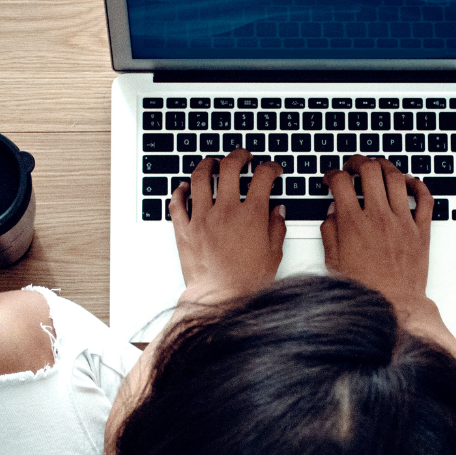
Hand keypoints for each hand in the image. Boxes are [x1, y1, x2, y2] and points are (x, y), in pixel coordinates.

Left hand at [168, 147, 285, 301]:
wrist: (220, 298)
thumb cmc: (247, 282)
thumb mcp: (273, 254)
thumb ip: (277, 227)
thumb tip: (278, 211)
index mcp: (251, 215)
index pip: (263, 176)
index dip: (271, 167)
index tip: (272, 170)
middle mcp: (225, 211)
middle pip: (230, 167)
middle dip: (239, 156)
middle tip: (243, 157)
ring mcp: (202, 218)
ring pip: (200, 178)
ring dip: (207, 165)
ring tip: (211, 163)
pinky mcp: (184, 229)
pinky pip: (177, 202)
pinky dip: (179, 191)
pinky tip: (184, 187)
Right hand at [320, 155, 433, 322]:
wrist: (395, 306)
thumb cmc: (365, 289)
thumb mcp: (334, 262)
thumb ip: (330, 233)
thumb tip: (332, 213)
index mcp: (354, 224)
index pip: (341, 182)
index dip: (332, 175)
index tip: (331, 179)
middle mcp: (379, 218)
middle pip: (370, 170)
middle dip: (358, 162)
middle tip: (354, 166)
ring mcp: (402, 222)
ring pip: (396, 177)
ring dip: (384, 166)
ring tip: (378, 168)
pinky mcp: (421, 230)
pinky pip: (424, 197)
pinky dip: (417, 184)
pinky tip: (409, 183)